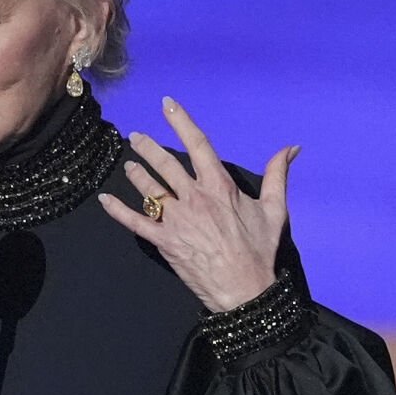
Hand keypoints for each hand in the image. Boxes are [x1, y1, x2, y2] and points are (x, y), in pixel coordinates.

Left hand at [98, 96, 297, 312]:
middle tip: (134, 137)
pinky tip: (104, 200)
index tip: (167, 105)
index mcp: (218, 186)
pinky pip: (135, 223)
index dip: (181, 121)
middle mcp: (194, 198)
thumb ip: (277, 175)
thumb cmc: (259, 250)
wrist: (244, 289)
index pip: (198, 144)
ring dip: (136, 174)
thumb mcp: (274, 209)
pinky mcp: (164, 241)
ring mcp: (176, 220)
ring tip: (128, 164)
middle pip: (165, 164)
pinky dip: (117, 211)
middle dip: (147, 147)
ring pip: (149, 189)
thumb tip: (291, 148)